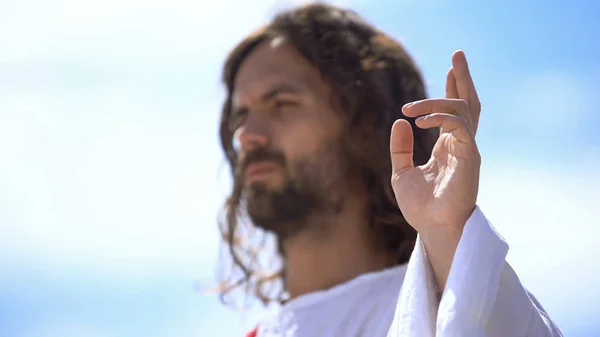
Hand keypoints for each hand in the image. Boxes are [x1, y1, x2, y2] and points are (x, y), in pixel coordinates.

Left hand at [390, 50, 481, 234]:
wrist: (431, 227)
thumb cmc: (420, 206)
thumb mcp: (402, 172)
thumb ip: (401, 148)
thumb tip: (400, 121)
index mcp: (447, 147)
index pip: (453, 111)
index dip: (452, 89)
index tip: (450, 69)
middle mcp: (460, 144)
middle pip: (469, 103)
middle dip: (463, 78)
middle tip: (458, 54)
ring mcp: (467, 149)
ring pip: (464, 109)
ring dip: (440, 98)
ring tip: (412, 107)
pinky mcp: (470, 155)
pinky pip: (459, 124)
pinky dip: (440, 116)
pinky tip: (419, 119)